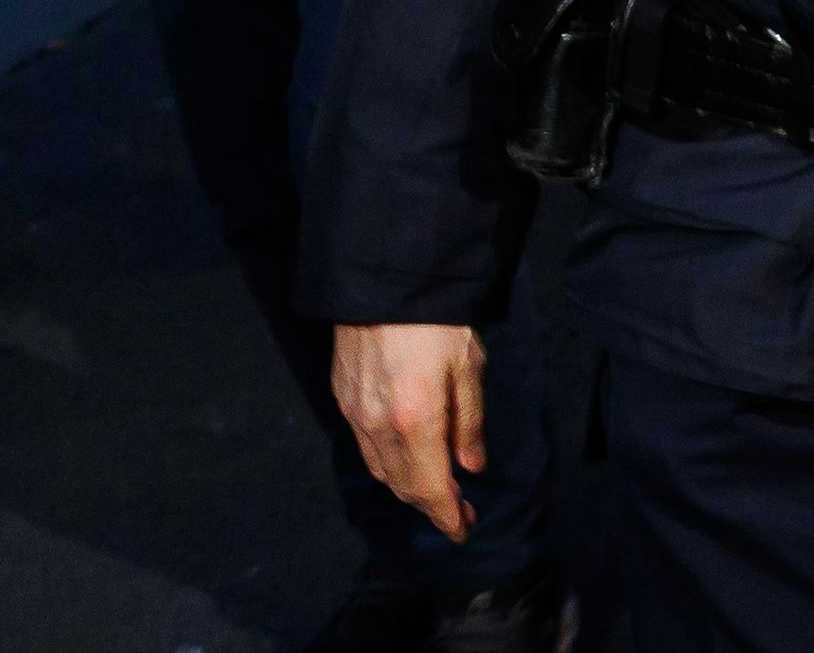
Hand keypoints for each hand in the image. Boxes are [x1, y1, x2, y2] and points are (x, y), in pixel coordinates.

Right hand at [333, 322, 486, 540]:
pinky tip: (407, 458)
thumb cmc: (438, 321)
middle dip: (431, 504)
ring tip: (438, 490)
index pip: (429, 488)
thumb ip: (468, 421)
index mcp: (415, 422)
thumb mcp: (469, 368)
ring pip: (381, 468)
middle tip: (460, 511)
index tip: (464, 530)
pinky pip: (365, 446)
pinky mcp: (342, 397)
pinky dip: (388, 462)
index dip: (446, 515)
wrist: (384, 283)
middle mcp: (378, 426)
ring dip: (408, 486)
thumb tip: (470, 467)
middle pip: (403, 484)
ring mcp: (355, 413)